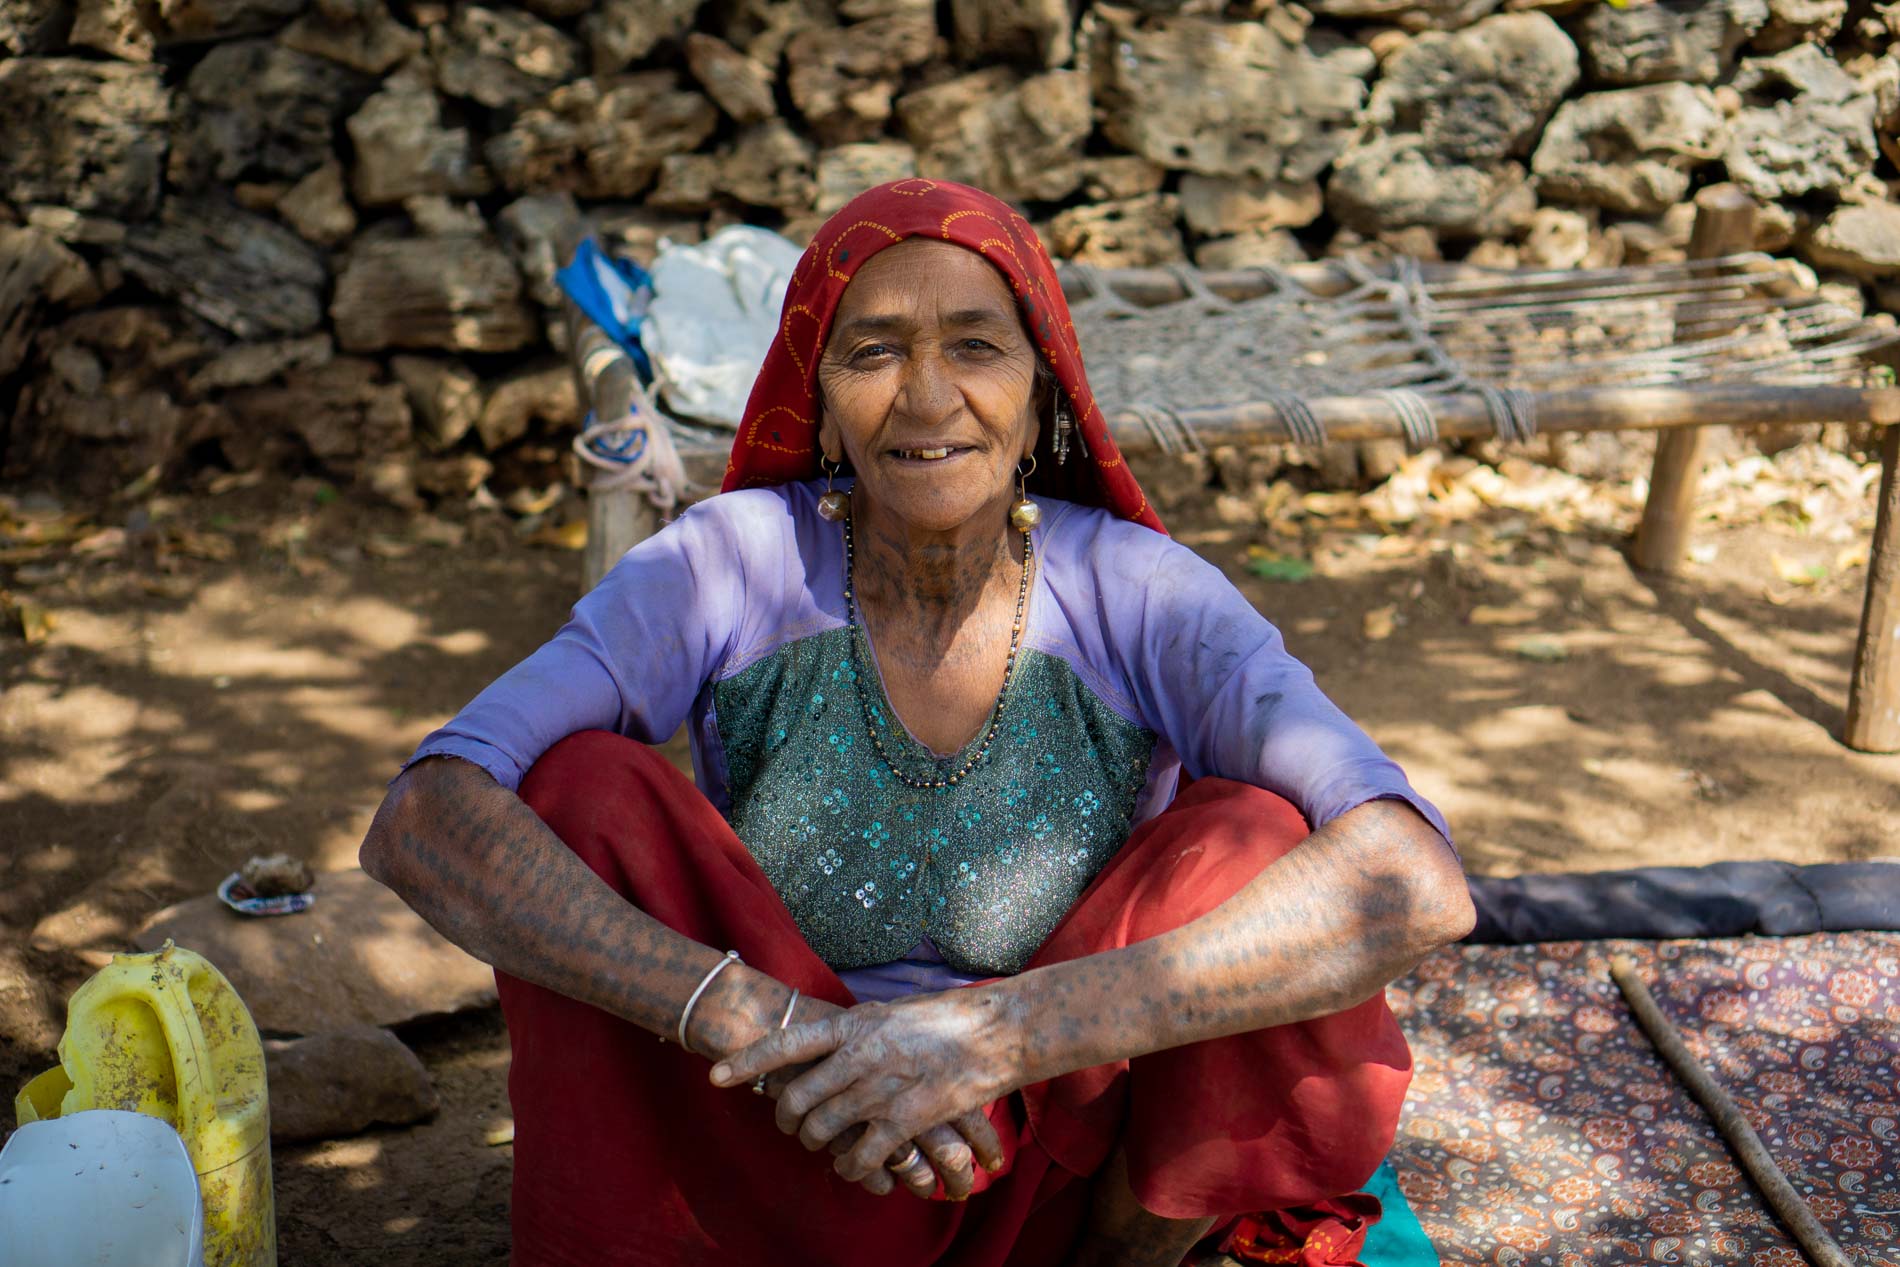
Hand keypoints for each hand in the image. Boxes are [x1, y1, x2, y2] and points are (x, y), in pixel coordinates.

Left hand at [710, 988, 1017, 1190]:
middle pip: (798, 1097)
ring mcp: (881, 1088)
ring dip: (818, 1145)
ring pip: (823, 1130)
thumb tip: (829, 1036)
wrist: (998, 1031)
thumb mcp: (892, 1011)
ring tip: (825, 1147)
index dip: (748, 1062)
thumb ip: (857, 1028)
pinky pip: (861, 1155)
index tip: (717, 1077)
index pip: (787, 1043)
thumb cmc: (947, 1018)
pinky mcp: (906, 1119)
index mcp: (854, 1024)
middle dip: (787, 1119)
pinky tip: (857, 1166)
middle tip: (793, 1127)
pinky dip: (852, 1167)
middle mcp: (860, 1054)